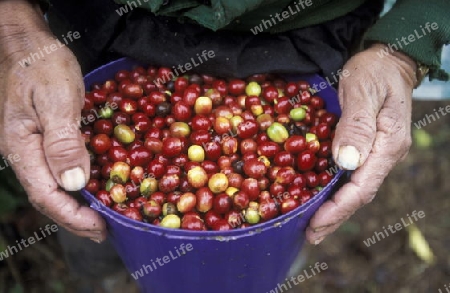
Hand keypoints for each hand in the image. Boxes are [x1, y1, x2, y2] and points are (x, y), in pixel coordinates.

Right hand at [0, 3, 105, 241]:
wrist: (28, 45)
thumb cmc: (41, 67)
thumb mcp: (56, 100)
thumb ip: (63, 142)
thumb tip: (75, 184)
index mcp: (22, 148)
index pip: (46, 194)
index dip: (73, 216)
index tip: (100, 228)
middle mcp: (24, 153)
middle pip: (48, 196)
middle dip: (76, 218)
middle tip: (104, 231)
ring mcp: (32, 147)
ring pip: (53, 186)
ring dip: (77, 206)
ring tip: (101, 219)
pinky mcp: (44, 140)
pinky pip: (59, 170)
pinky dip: (78, 186)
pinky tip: (93, 189)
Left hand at [306, 43, 416, 243]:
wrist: (389, 59)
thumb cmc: (374, 71)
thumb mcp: (362, 91)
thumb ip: (356, 126)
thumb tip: (347, 163)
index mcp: (387, 144)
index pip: (362, 186)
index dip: (338, 207)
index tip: (315, 222)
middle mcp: (385, 154)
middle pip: (360, 194)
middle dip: (335, 217)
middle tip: (311, 235)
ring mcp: (377, 152)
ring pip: (356, 188)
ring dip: (335, 209)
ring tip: (315, 227)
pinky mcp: (367, 148)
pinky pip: (352, 176)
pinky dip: (337, 192)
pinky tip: (322, 199)